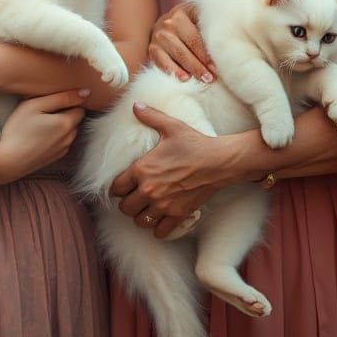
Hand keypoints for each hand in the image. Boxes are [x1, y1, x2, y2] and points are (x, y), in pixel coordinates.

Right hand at [0, 89, 88, 183]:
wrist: (7, 161)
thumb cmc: (17, 130)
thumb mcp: (35, 105)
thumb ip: (62, 97)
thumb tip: (86, 92)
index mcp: (66, 123)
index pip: (80, 107)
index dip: (68, 101)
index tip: (52, 100)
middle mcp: (69, 138)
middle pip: (75, 120)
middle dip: (65, 113)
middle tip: (43, 110)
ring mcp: (62, 150)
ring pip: (68, 132)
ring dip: (60, 126)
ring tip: (40, 123)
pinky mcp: (55, 158)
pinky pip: (61, 142)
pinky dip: (54, 137)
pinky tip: (38, 136)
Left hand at [109, 104, 233, 237]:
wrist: (219, 161)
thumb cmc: (194, 143)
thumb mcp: (170, 126)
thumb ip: (150, 116)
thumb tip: (135, 105)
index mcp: (142, 169)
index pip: (116, 188)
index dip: (116, 188)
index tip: (122, 186)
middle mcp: (149, 190)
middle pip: (125, 208)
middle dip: (126, 203)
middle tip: (134, 197)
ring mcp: (164, 204)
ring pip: (139, 221)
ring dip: (140, 216)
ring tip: (145, 208)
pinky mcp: (178, 214)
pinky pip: (159, 231)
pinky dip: (157, 228)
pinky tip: (159, 219)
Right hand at [147, 2, 215, 82]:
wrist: (166, 25)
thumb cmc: (190, 25)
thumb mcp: (198, 18)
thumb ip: (210, 25)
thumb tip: (231, 43)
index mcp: (182, 12)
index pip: (196, 35)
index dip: (207, 53)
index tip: (218, 67)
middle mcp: (168, 22)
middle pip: (187, 46)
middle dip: (201, 63)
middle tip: (212, 77)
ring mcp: (158, 35)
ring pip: (176, 54)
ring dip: (191, 68)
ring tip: (203, 79)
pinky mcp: (151, 48)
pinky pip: (161, 61)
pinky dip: (173, 70)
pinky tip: (184, 78)